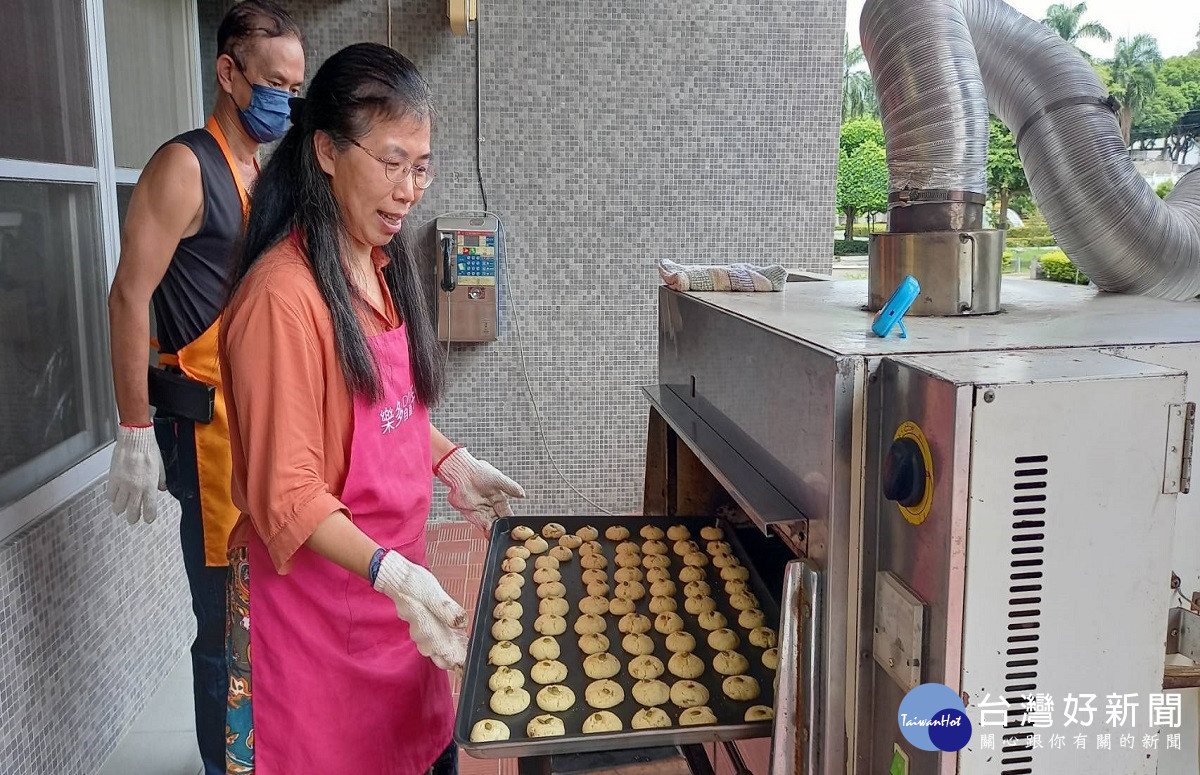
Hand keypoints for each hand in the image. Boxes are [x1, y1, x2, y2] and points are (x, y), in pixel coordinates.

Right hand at [107, 424, 165, 524]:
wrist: (135, 440)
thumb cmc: (149, 450)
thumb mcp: (161, 467)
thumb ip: (161, 481)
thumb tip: (161, 489)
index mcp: (150, 486)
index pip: (149, 508)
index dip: (149, 516)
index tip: (148, 519)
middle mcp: (136, 488)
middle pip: (132, 512)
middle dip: (133, 518)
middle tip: (134, 518)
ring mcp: (123, 484)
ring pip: (119, 506)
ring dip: (121, 509)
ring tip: (122, 509)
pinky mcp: (113, 479)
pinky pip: (110, 495)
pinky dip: (112, 498)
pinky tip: (115, 497)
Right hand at [373, 550, 467, 669]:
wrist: (397, 579)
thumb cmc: (414, 585)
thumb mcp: (432, 593)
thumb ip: (446, 609)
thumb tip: (461, 623)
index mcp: (427, 631)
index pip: (445, 655)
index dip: (459, 661)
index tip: (470, 664)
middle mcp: (423, 637)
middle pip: (442, 657)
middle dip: (457, 659)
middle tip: (472, 657)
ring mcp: (423, 633)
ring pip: (439, 650)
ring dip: (453, 651)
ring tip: (468, 649)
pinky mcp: (425, 626)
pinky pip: (437, 640)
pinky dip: (448, 641)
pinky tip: (459, 637)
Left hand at [435, 447, 525, 532]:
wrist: (461, 472)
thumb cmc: (478, 471)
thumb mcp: (498, 479)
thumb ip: (510, 488)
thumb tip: (523, 495)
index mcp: (497, 497)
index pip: (506, 511)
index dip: (509, 518)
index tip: (514, 526)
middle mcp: (488, 504)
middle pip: (497, 518)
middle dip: (500, 526)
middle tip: (506, 534)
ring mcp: (479, 508)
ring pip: (488, 522)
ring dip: (492, 528)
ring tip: (496, 535)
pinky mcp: (469, 512)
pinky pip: (478, 522)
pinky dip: (483, 527)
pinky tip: (488, 531)